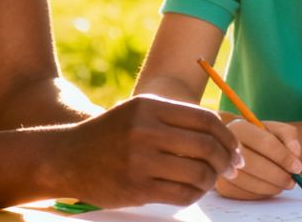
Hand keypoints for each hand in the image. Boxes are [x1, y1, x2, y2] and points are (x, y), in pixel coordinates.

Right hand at [61, 95, 241, 207]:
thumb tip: (225, 135)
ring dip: (211, 181)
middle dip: (227, 161)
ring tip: (209, 182)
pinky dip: (195, 196)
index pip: (206, 119)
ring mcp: (140, 159)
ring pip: (198, 173)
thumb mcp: (139, 113)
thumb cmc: (111, 136)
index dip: (229, 137)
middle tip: (231, 170)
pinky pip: (183, 195)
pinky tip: (192, 192)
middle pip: (207, 146)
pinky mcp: (137, 187)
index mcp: (150, 106)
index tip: (236, 151)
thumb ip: (176, 119)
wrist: (65, 157)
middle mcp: (145, 129)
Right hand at [215, 120, 300, 199]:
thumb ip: (288, 135)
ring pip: (250, 182)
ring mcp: (222, 167)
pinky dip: (261, 194)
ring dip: (272, 187)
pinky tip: (268, 187)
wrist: (232, 149)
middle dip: (278, 175)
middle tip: (292, 181)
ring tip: (282, 184)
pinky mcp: (222, 187)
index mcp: (240, 128)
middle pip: (255, 164)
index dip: (284, 157)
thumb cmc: (257, 139)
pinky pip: (245, 195)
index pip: (265, 143)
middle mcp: (226, 146)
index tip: (297, 167)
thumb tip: (295, 153)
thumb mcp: (273, 130)